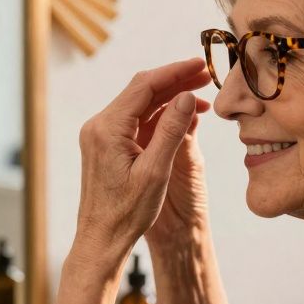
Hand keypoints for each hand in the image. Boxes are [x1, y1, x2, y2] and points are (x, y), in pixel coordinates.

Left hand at [74, 58, 211, 268]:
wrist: (102, 239)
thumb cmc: (127, 213)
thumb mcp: (156, 171)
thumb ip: (171, 130)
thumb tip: (186, 96)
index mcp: (107, 129)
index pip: (144, 87)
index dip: (174, 72)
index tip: (199, 64)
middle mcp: (99, 126)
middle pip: (141, 91)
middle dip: (174, 81)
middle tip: (205, 75)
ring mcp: (100, 135)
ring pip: (139, 105)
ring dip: (168, 98)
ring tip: (200, 96)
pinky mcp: (105, 145)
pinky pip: (134, 121)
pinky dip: (158, 116)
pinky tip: (181, 116)